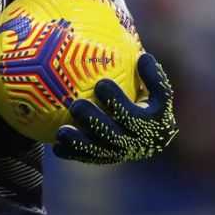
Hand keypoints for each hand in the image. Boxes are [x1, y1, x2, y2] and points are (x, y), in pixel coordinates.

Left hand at [53, 53, 177, 163]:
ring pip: (97, 149)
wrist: (154, 137)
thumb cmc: (152, 104)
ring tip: (61, 132)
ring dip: (78, 141)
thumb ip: (153, 76)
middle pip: (112, 134)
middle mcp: (134, 142)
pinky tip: (55, 146)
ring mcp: (119, 152)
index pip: (132, 113)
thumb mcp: (159, 91)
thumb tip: (142, 56)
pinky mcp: (106, 158)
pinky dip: (72, 153)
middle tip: (76, 106)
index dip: (116, 100)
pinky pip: (87, 157)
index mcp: (149, 124)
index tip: (100, 83)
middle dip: (93, 120)